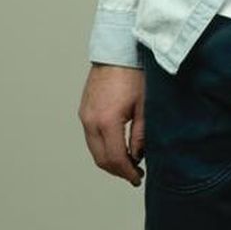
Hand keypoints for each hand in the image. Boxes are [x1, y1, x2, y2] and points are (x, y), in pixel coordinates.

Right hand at [79, 65, 145, 185]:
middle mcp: (91, 121)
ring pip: (94, 150)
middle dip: (118, 171)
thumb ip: (141, 135)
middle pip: (101, 159)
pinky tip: (118, 146)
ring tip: (128, 163)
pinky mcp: (84, 110)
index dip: (127, 172)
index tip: (138, 178)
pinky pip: (91, 137)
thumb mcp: (145, 106)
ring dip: (109, 160)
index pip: (115, 158)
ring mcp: (85, 115)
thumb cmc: (135, 74)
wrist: (117, 51)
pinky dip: (103, 147)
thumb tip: (137, 156)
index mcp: (107, 121)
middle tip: (135, 175)